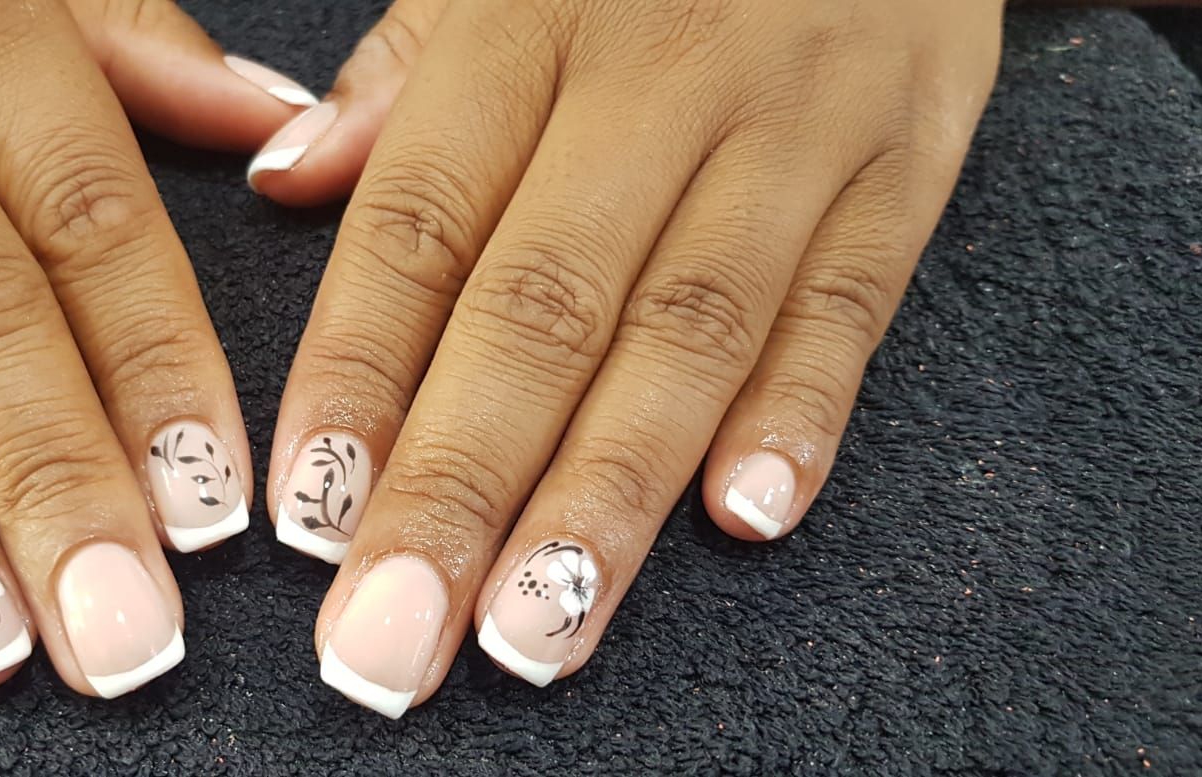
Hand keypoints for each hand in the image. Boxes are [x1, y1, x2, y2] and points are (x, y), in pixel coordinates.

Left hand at [256, 0, 1002, 714]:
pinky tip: (744, 518)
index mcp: (530, 19)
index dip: (358, 378)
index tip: (307, 516)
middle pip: (543, 306)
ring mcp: (794, 119)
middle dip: (462, 484)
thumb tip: (290, 183)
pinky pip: (854, 297)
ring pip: (691, 329)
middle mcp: (659, 76)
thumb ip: (407, 75)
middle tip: (395, 633)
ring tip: (538, 628)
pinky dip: (803, 411)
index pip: (421, 225)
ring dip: (609, 493)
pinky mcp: (911, 154)